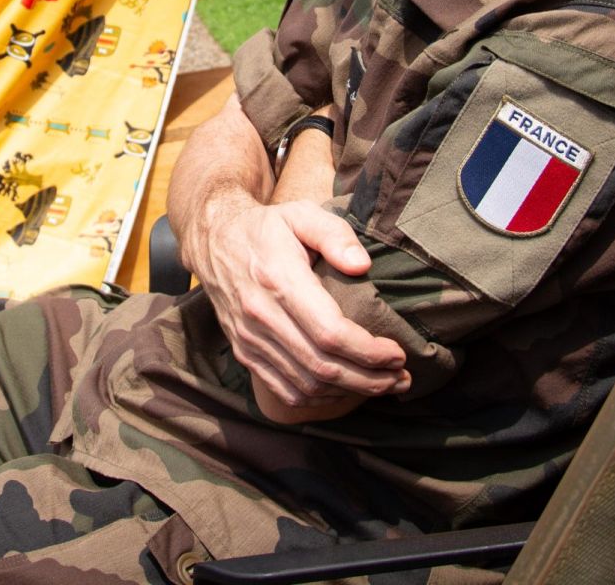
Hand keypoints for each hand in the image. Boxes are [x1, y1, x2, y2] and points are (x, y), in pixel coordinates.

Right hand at [187, 189, 407, 409]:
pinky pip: (284, 390)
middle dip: (370, 379)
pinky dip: (320, 399)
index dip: (368, 351)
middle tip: (401, 376)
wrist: (213, 241)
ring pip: (306, 384)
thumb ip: (334, 234)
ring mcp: (250, 339)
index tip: (397, 352)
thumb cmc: (266, 228)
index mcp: (278, 280)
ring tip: (384, 385)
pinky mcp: (245, 352)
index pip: (329, 332)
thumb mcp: (300, 214)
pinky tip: (345, 390)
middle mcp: (261, 315)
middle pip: (322, 366)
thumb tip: (362, 266)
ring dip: (350, 392)